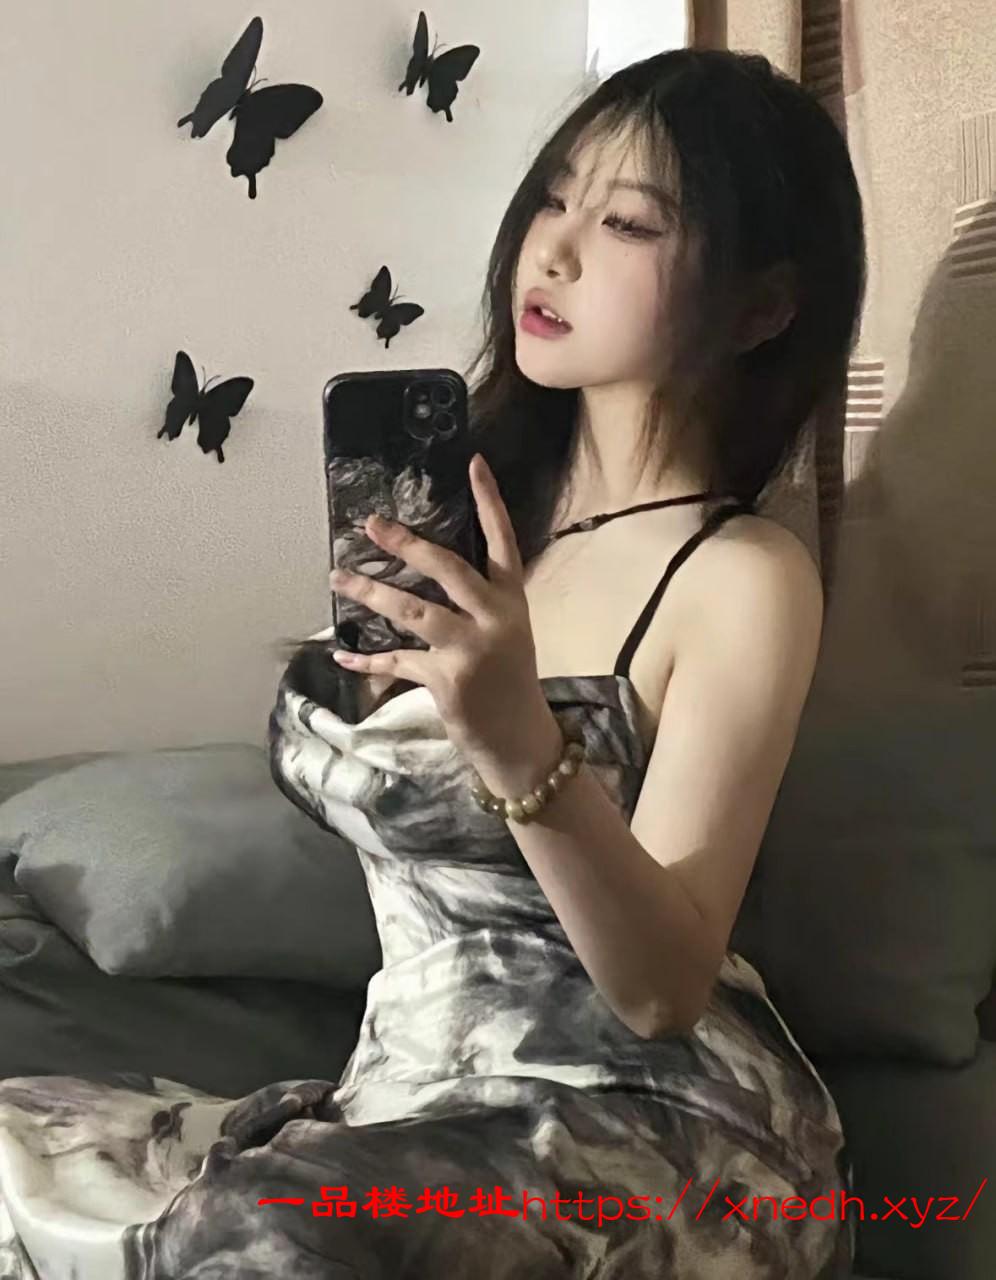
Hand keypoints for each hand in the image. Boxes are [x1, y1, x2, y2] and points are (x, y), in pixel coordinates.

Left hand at [328, 453, 558, 776]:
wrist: (521, 741)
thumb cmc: (508, 681)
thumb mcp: (504, 633)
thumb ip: (473, 603)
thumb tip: (420, 574)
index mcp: (511, 600)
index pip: (503, 540)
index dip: (489, 501)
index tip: (474, 462)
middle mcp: (494, 618)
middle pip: (447, 568)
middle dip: (406, 543)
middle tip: (371, 525)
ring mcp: (471, 649)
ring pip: (412, 610)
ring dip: (370, 593)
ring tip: (339, 579)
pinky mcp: (447, 680)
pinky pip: (396, 662)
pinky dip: (366, 660)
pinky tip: (342, 654)